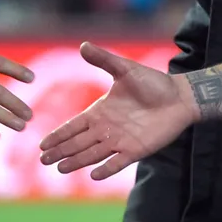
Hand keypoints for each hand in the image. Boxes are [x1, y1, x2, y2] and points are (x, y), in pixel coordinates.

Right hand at [40, 43, 195, 179]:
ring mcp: (120, 141)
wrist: (179, 96)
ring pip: (92, 154)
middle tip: (43, 161)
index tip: (42, 144)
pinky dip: (106, 169)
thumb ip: (104, 60)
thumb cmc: (153, 82)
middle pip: (78, 143)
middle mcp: (107, 129)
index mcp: (100, 111)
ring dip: (77, 161)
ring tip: (60, 169)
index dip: (58, 135)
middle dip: (61, 151)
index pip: (73, 126)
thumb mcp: (125, 69)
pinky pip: (117, 163)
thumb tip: (83, 45)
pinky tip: (93, 176)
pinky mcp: (136, 150)